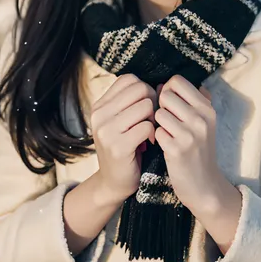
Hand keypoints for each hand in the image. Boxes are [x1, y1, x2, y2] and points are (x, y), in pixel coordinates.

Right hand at [91, 74, 156, 204]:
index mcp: (100, 105)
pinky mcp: (118, 146)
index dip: (144, 89)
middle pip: (140, 89)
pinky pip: (147, 126)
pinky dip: (153, 134)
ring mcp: (106, 130)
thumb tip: (161, 84)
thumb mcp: (120, 121)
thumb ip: (131, 101)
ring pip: (145, 106)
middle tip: (151, 120)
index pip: (129, 79)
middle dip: (152, 102)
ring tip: (149, 131)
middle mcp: (99, 114)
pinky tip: (149, 142)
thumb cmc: (124, 147)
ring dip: (154, 119)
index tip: (145, 107)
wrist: (113, 183)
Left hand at [154, 75, 223, 212]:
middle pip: (165, 95)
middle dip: (162, 106)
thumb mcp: (202, 122)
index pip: (177, 81)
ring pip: (159, 113)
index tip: (170, 103)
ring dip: (159, 123)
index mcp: (207, 108)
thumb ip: (187, 100)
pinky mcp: (177, 150)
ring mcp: (190, 135)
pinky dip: (158, 138)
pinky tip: (166, 146)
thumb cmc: (198, 148)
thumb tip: (161, 85)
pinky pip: (156, 132)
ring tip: (167, 133)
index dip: (168, 89)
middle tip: (167, 121)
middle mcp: (201, 119)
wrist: (204, 184)